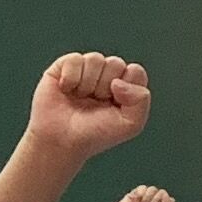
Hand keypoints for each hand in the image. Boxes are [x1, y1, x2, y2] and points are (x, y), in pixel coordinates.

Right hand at [26, 51, 151, 162]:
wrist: (60, 142)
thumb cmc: (93, 135)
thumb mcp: (131, 124)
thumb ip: (141, 99)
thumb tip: (118, 81)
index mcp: (124, 87)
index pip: (135, 71)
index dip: (126, 87)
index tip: (115, 105)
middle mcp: (104, 76)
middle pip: (115, 63)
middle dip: (105, 86)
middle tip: (95, 103)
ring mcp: (83, 71)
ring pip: (95, 59)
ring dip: (87, 83)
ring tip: (80, 98)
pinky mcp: (61, 68)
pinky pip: (74, 59)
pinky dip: (71, 77)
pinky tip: (66, 90)